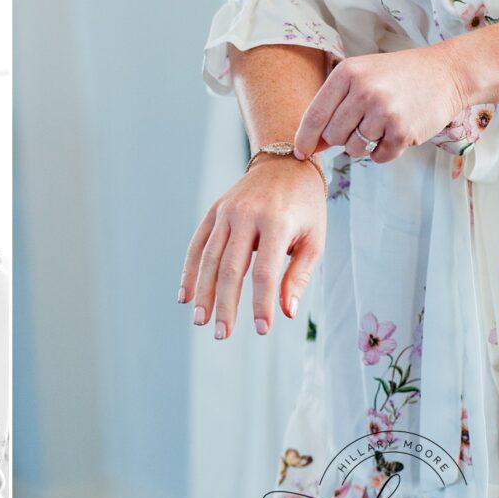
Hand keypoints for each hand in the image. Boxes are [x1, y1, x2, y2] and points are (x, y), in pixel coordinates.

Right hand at [179, 154, 325, 338]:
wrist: (286, 163)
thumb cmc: (306, 208)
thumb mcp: (314, 239)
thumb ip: (299, 275)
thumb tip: (286, 312)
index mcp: (276, 222)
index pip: (265, 271)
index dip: (261, 303)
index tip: (262, 330)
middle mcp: (246, 215)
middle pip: (231, 268)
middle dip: (225, 304)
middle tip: (222, 334)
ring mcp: (226, 212)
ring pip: (209, 258)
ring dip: (203, 293)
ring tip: (200, 321)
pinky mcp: (213, 211)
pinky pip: (197, 245)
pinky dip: (189, 272)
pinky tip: (184, 296)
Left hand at [294, 45, 465, 163]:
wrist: (447, 72)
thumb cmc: (397, 77)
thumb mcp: (361, 79)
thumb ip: (333, 108)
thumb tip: (309, 146)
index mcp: (347, 74)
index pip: (314, 116)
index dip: (304, 139)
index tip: (300, 153)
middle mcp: (364, 91)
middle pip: (333, 136)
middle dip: (341, 138)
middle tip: (362, 123)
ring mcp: (384, 112)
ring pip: (353, 149)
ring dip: (363, 145)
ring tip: (381, 124)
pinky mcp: (403, 131)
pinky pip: (377, 157)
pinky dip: (383, 152)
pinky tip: (395, 133)